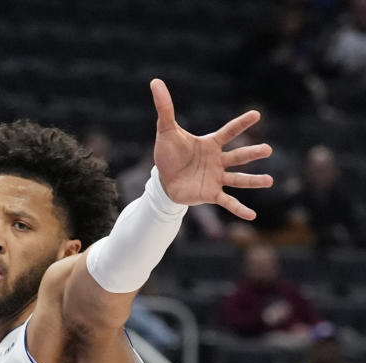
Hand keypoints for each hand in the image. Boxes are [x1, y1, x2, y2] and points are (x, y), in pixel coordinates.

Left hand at [150, 78, 272, 218]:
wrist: (162, 180)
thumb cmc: (168, 154)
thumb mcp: (165, 130)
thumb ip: (164, 107)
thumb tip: (155, 81)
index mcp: (210, 144)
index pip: (228, 131)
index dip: (240, 124)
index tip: (256, 114)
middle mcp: (218, 161)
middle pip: (238, 156)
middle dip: (252, 153)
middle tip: (268, 149)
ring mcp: (217, 178)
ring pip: (238, 179)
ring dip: (253, 181)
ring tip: (270, 181)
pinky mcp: (211, 194)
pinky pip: (228, 202)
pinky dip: (239, 209)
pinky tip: (252, 216)